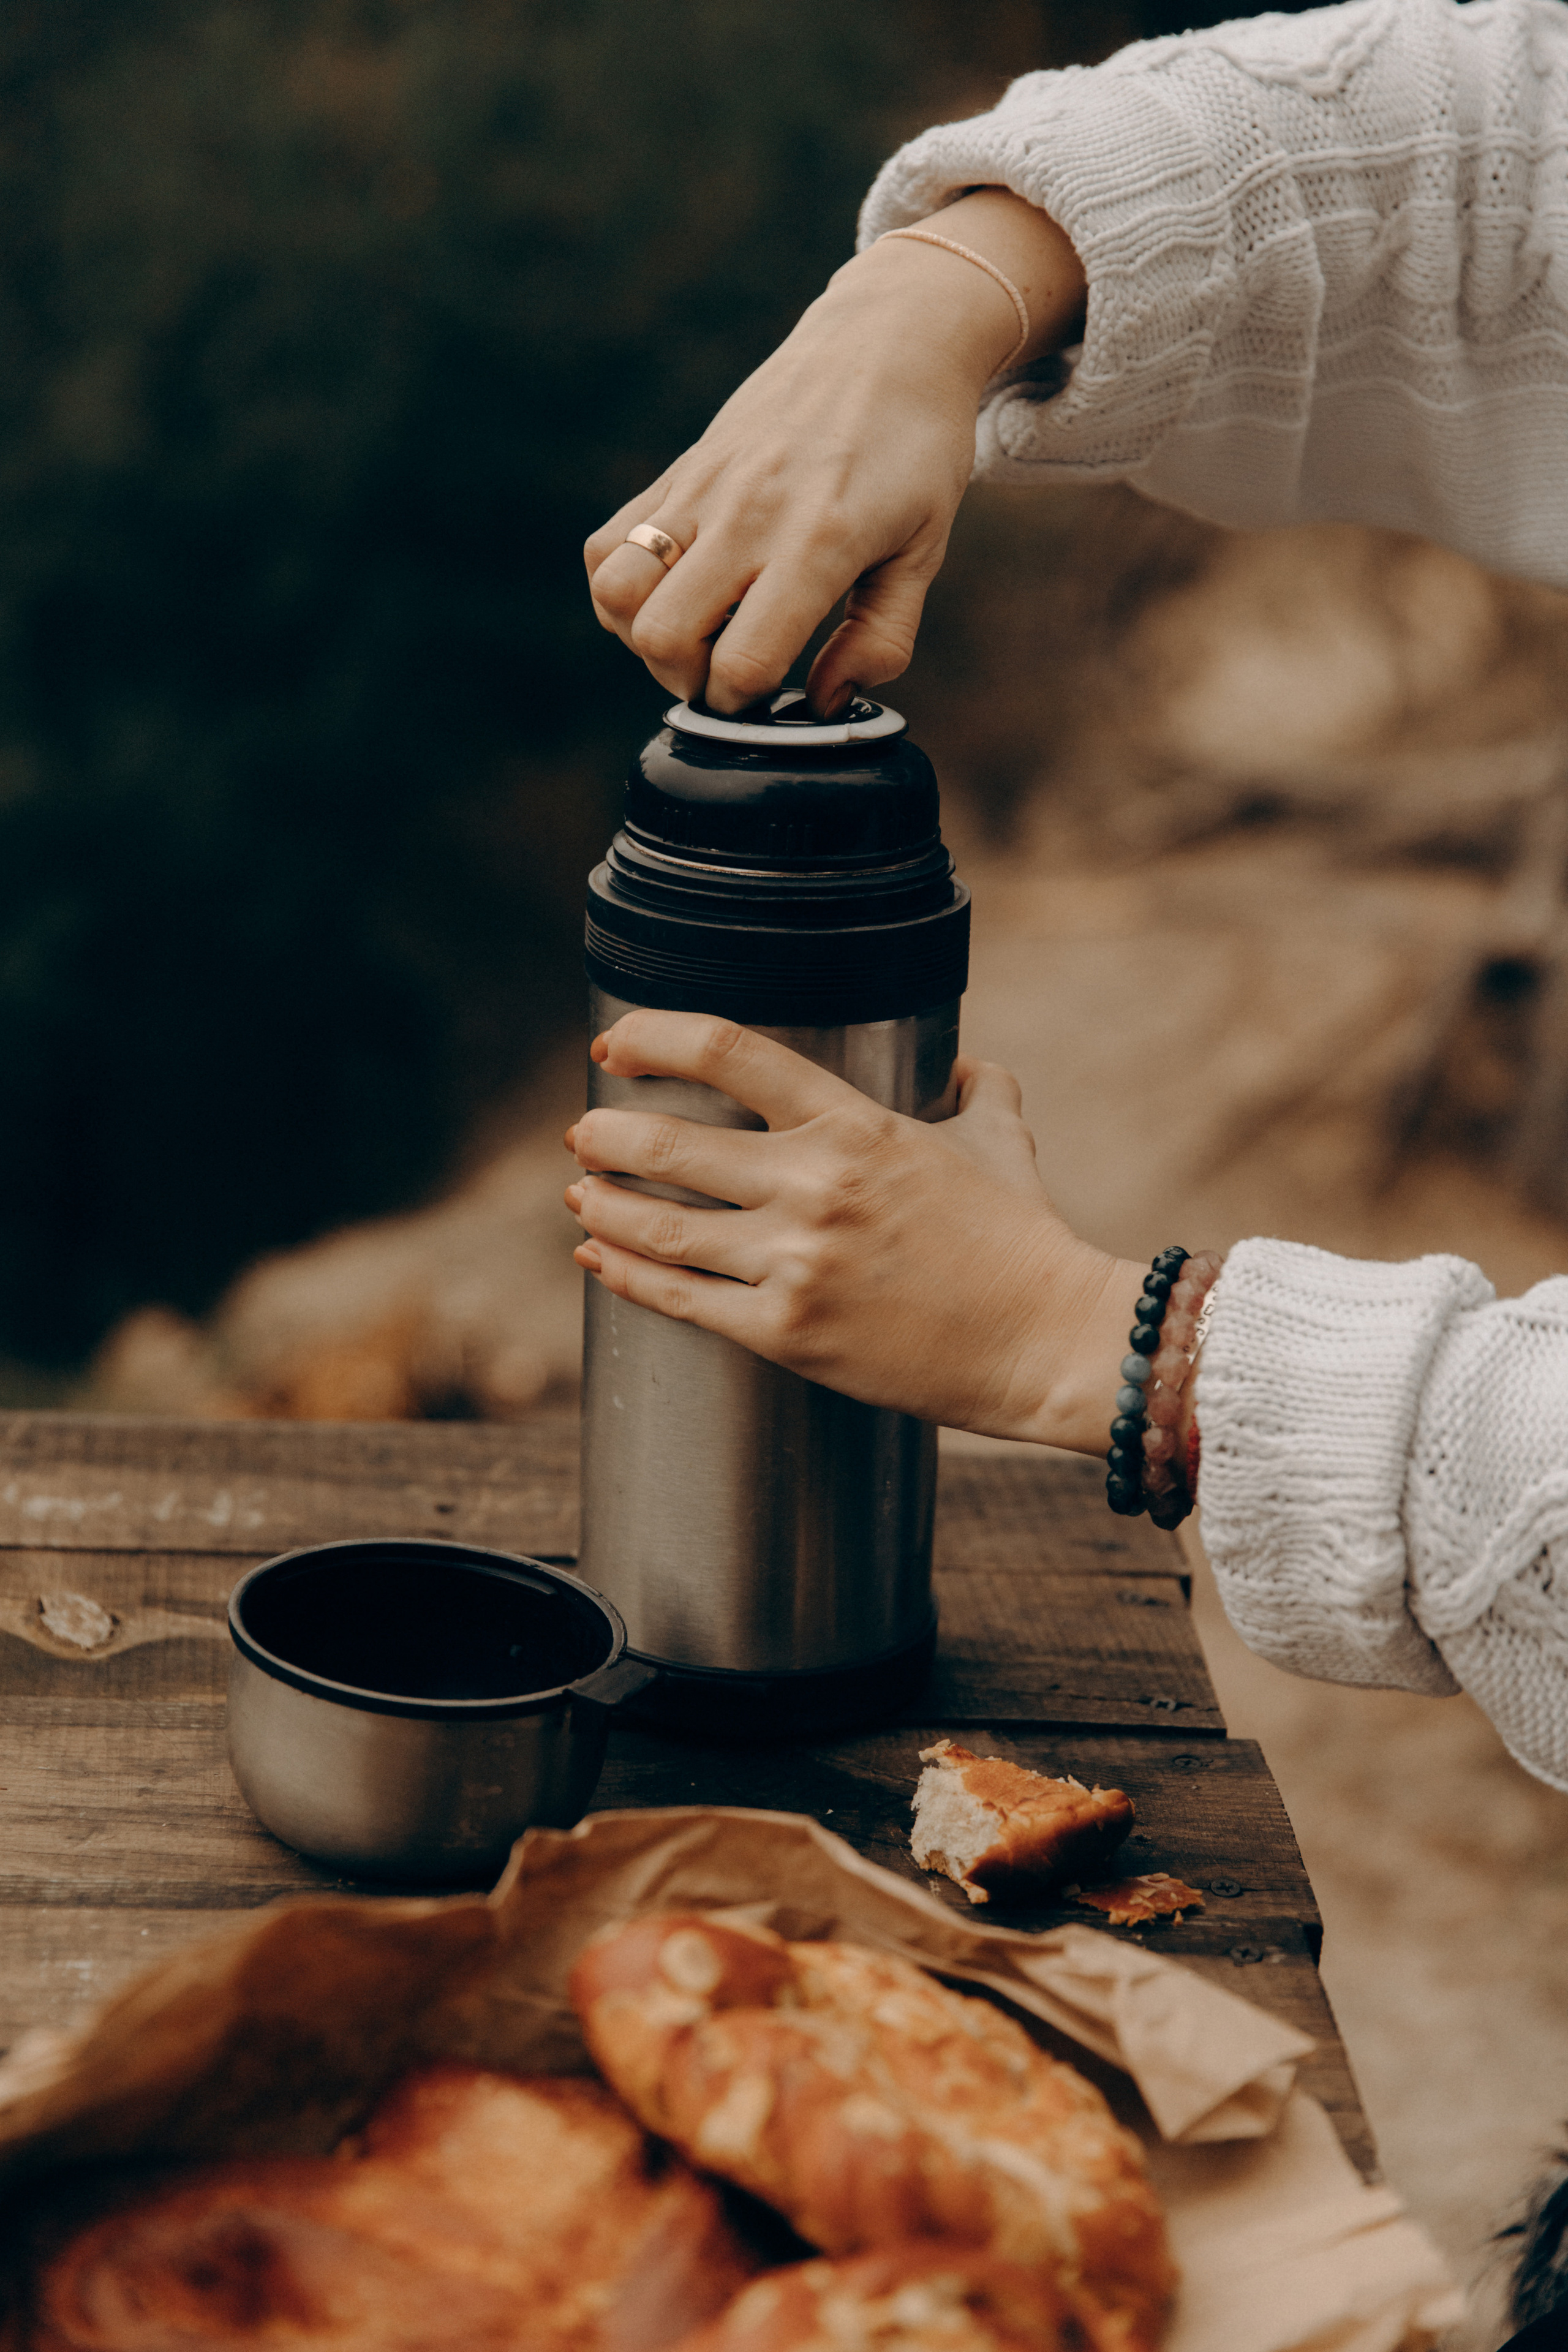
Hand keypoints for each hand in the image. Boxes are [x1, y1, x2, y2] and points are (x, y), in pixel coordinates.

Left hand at [563, 1010, 1142, 1451]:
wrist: (1048, 1342)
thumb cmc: (1025, 1241)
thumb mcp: (1004, 1140)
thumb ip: (980, 1091)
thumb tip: (971, 1067)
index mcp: (855, 1125)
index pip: (728, 1053)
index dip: (653, 1038)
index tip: (614, 1044)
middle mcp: (814, 1185)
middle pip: (668, 1144)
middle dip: (606, 1133)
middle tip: (584, 1133)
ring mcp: (795, 1262)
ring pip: (659, 1226)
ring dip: (602, 1204)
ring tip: (579, 1194)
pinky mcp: (786, 1334)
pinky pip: (680, 1300)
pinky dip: (626, 1274)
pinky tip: (600, 1258)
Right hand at [584, 191, 1085, 718]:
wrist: (886, 340)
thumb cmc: (916, 451)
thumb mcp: (923, 553)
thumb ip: (881, 640)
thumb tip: (827, 702)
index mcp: (818, 542)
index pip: (743, 660)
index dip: (747, 703)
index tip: (769, 697)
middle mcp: (747, 513)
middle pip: (661, 636)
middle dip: (688, 679)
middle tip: (727, 670)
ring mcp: (702, 487)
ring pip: (615, 590)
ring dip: (641, 634)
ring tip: (693, 632)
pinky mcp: (678, 470)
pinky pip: (606, 544)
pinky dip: (619, 586)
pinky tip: (671, 591)